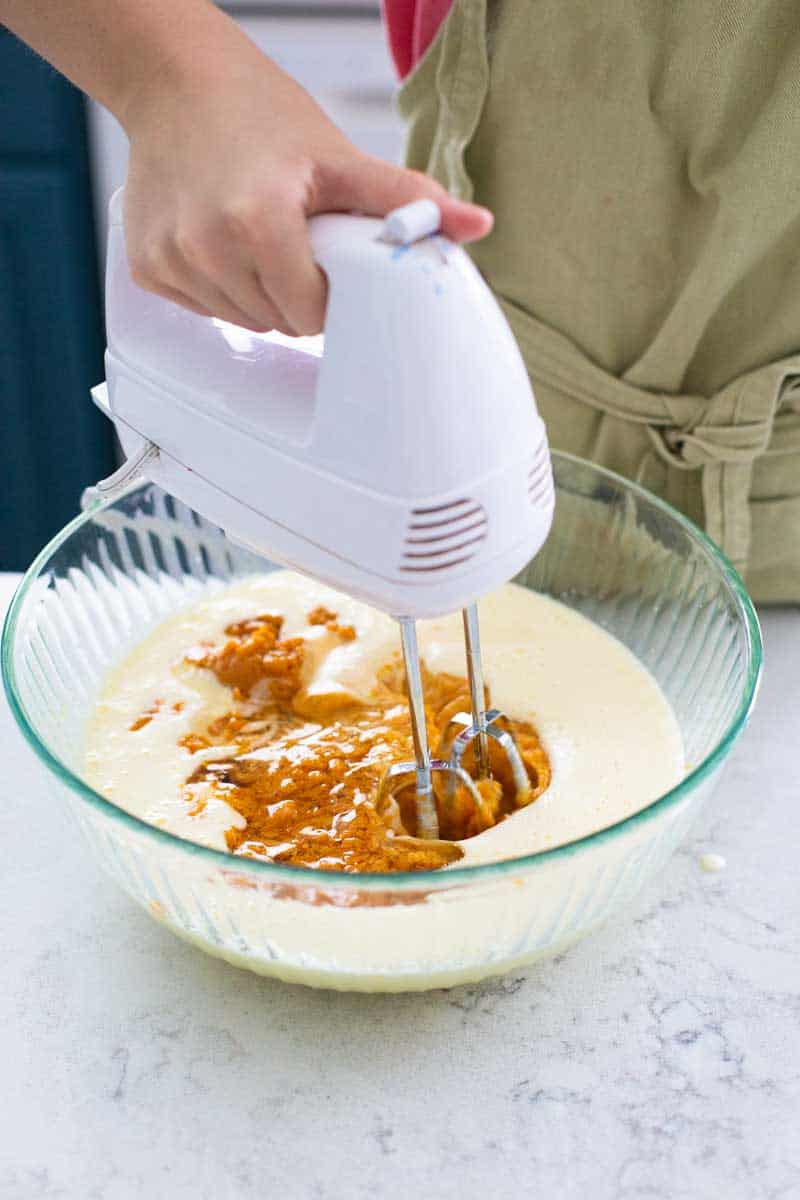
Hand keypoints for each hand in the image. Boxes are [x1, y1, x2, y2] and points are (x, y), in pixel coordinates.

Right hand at [122, 29, 492, 333]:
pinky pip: (201, 308)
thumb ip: (405, 200)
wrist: (174, 80)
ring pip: (240, 319)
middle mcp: (205, 248)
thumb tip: (477, 226)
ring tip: (258, 238)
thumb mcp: (339, 157)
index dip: (329, 295)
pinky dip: (218, 287)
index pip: (311, 316)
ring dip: (259, 295)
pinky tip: (219, 241)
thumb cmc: (260, 114)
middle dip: (296, 294)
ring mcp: (171, 260)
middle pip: (276, 323)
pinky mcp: (147, 267)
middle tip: (295, 242)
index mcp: (257, 223)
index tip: (328, 259)